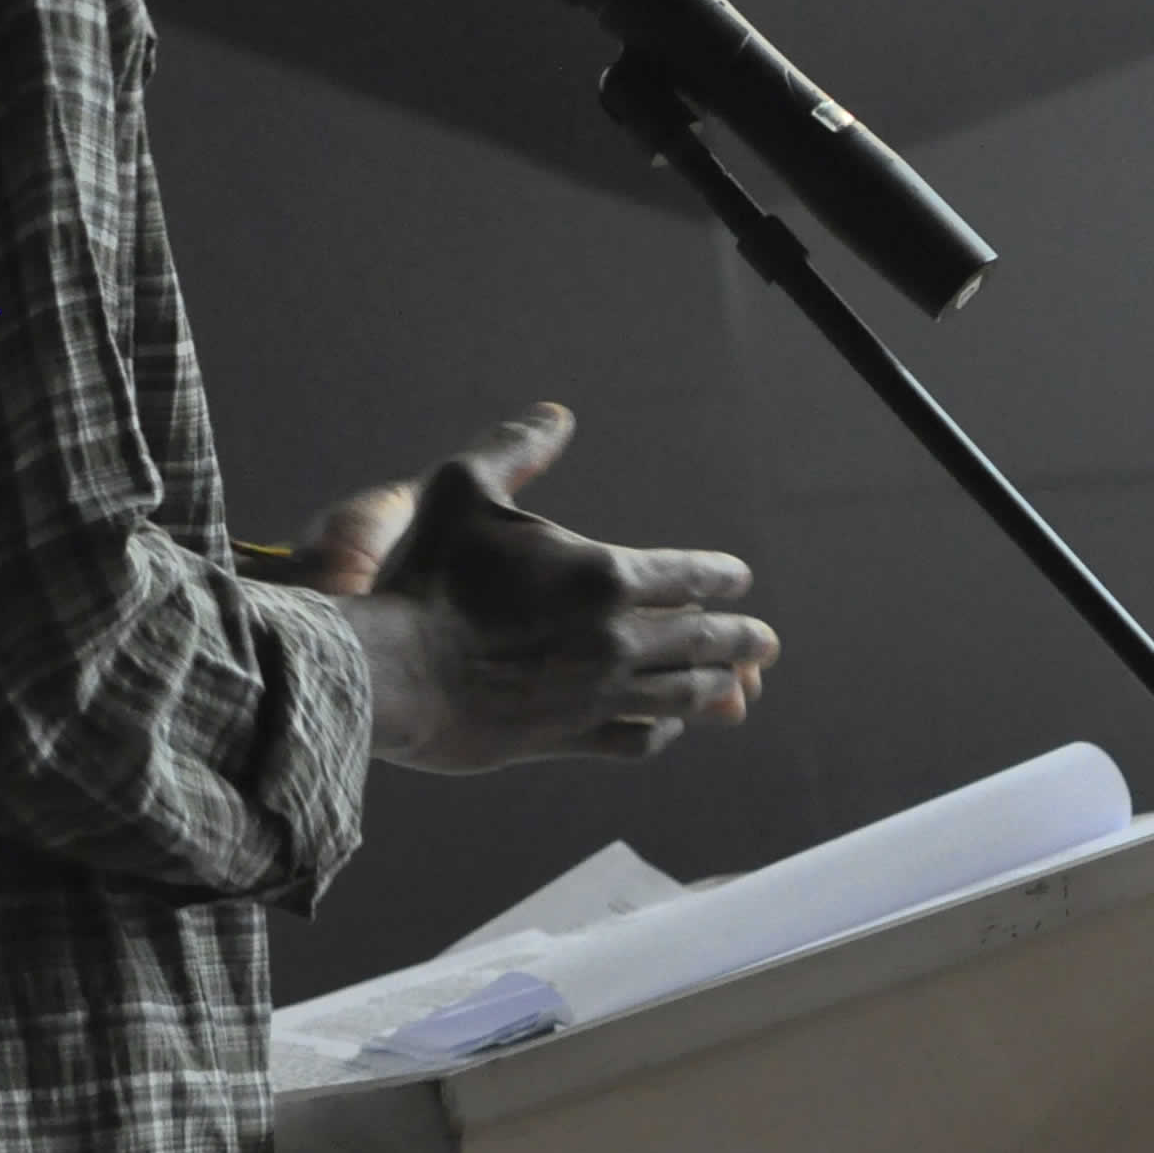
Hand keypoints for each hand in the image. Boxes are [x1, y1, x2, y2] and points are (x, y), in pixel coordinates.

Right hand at [325, 406, 779, 770]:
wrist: (387, 671)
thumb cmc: (424, 575)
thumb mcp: (461, 488)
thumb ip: (514, 449)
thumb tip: (556, 412)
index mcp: (605, 575)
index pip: (690, 576)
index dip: (721, 577)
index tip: (738, 580)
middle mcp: (617, 638)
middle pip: (702, 640)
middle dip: (742, 640)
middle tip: (766, 643)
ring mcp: (599, 693)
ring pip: (682, 694)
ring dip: (719, 688)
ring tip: (742, 691)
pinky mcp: (571, 738)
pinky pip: (638, 739)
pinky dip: (663, 731)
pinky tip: (667, 725)